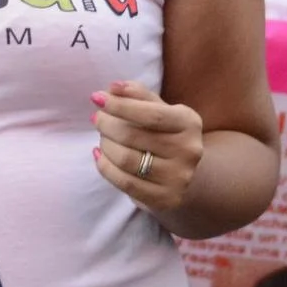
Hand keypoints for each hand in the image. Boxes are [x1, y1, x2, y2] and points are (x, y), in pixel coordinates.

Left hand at [92, 81, 205, 213]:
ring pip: (126, 160)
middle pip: (133, 137)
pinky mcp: (166, 199)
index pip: (151, 114)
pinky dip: (105, 167)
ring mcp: (179, 177)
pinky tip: (99, 155)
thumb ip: (137, 95)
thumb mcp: (158, 109)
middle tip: (97, 118)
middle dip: (107, 125)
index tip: (97, 98)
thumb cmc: (163, 133)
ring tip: (102, 138)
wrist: (181, 172)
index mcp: (189, 122)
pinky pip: (125, 183)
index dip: (121, 105)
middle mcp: (189, 151)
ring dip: (105, 146)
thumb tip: (113, 87)